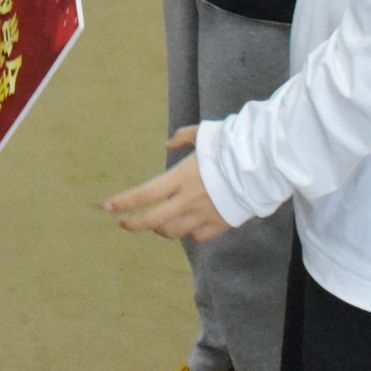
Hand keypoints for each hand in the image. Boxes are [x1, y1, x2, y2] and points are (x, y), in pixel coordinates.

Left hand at [104, 127, 232, 243]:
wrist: (262, 166)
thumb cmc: (230, 146)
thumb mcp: (204, 134)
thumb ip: (182, 138)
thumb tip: (167, 146)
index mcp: (181, 177)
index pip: (144, 194)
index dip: (123, 202)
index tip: (108, 206)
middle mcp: (188, 201)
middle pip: (152, 221)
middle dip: (133, 224)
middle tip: (123, 222)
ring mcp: (203, 216)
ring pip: (172, 232)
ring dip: (160, 229)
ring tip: (157, 223)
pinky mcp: (219, 226)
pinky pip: (197, 236)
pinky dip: (189, 232)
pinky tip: (188, 224)